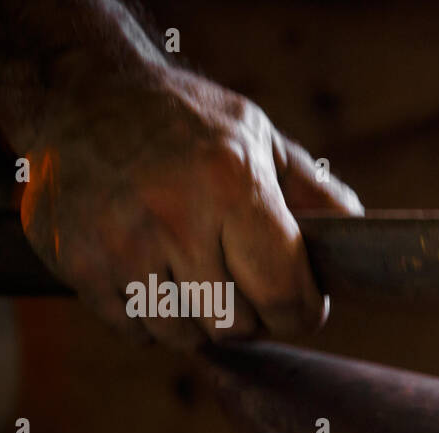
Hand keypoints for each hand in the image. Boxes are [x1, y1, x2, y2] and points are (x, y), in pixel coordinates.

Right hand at [19, 61, 362, 346]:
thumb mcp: (257, 136)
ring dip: (201, 321)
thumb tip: (362, 238)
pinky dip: (152, 319)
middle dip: (253, 316)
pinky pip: (135, 331)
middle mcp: (175, 215)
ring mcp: (121, 243)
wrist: (76, 92)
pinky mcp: (80, 265)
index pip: (283, 293)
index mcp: (231, 183)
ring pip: (185, 336)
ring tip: (198, 278)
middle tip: (248, 287)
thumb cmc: (183, 119)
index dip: (302, 312)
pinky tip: (154, 276)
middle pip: (236, 324)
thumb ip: (313, 191)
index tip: (303, 305)